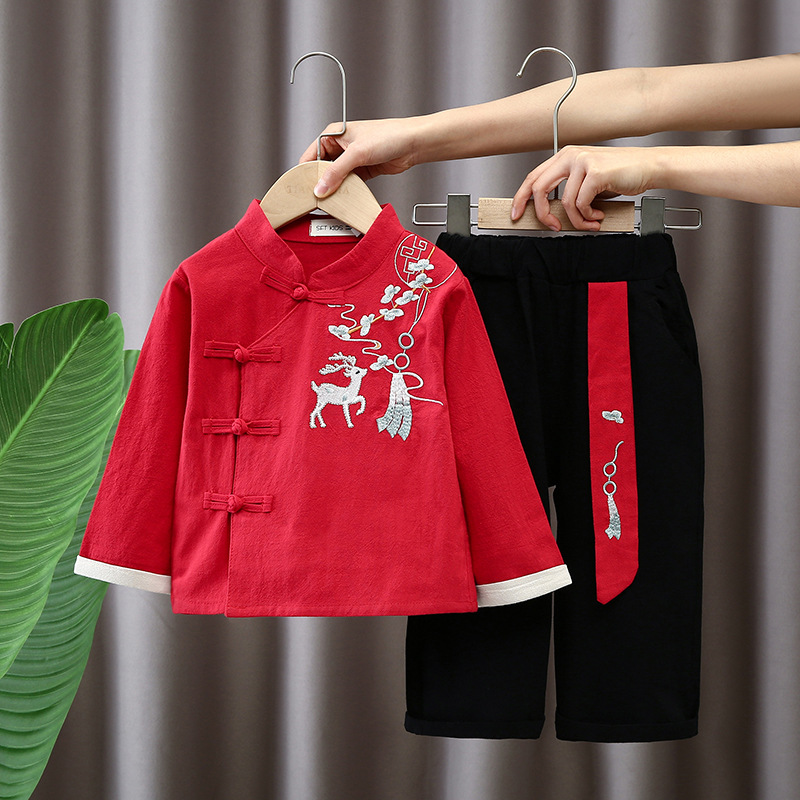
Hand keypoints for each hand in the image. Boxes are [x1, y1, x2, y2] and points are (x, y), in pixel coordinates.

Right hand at [298, 118, 421, 196]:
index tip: (304, 188)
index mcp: (334, 134)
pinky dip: (346, 191)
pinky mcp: (362, 170)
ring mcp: (352, 159)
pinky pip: (348, 183)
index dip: (306, 172)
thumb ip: (336, 172)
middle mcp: (341, 146)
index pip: (311, 155)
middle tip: (317, 197)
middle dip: (320, 182)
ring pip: (335, 178)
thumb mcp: (357, 153)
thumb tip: (320, 188)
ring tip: (330, 199)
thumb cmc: (389, 135)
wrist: (412, 144)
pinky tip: (344, 197)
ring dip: (334, 188)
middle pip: (322, 168)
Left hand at [511, 145, 661, 230]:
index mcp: (565, 156)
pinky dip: (588, 216)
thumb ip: (568, 191)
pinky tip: (597, 215)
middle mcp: (571, 155)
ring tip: (589, 222)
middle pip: (539, 188)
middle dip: (542, 214)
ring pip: (564, 202)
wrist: (650, 167)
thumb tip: (550, 213)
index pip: (533, 177)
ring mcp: (583, 162)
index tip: (516, 214)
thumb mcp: (588, 182)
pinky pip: (580, 204)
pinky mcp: (595, 172)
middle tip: (553, 227)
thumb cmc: (621, 175)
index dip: (521, 197)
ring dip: (576, 220)